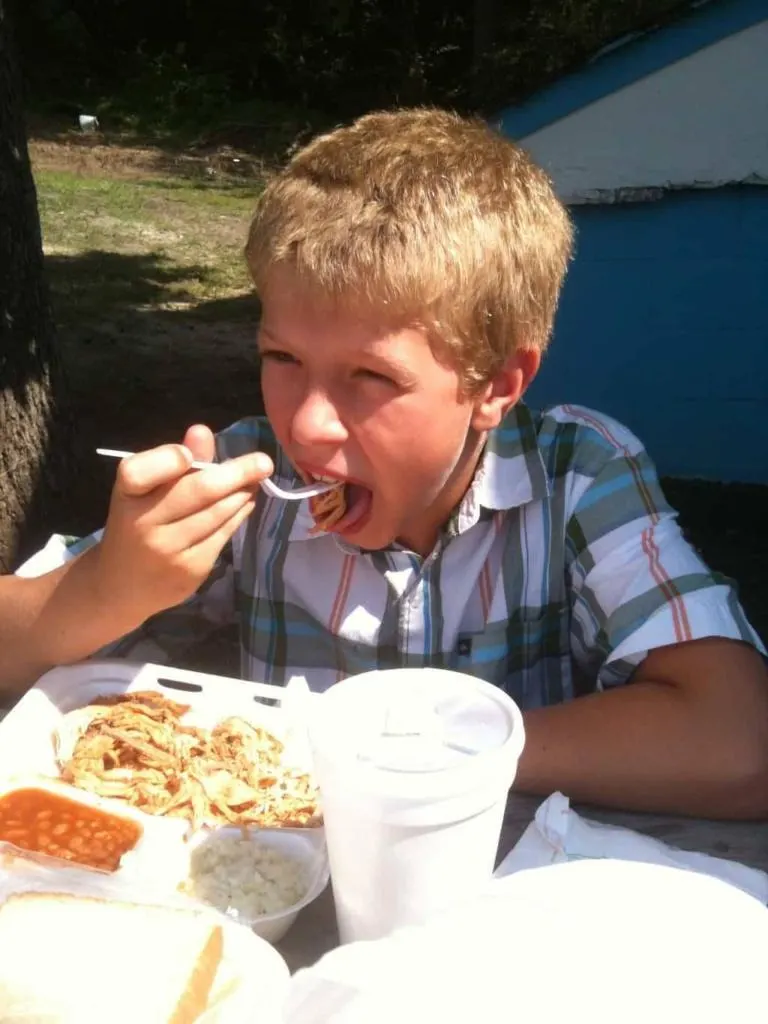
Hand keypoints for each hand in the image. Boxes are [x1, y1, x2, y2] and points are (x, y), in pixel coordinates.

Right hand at [93, 424, 272, 624]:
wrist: (122, 585)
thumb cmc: (136, 524)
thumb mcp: (144, 492)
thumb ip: (171, 462)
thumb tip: (202, 432)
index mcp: (126, 496)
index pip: (137, 472)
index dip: (166, 459)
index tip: (188, 455)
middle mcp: (143, 524)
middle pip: (196, 492)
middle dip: (236, 473)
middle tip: (264, 461)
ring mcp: (169, 550)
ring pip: (217, 513)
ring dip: (242, 493)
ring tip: (256, 479)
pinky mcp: (191, 570)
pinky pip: (223, 534)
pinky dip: (239, 514)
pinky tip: (245, 502)